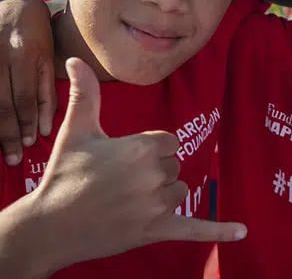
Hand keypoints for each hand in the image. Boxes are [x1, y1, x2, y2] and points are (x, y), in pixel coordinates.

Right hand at [0, 0, 55, 165]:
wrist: (12, 3)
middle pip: (1, 103)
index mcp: (25, 55)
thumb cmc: (36, 33)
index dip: (26, 123)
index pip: (24, 98)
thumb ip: (46, 90)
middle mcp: (0, 56)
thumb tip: (46, 125)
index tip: (28, 144)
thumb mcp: (47, 56)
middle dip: (6, 133)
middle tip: (12, 157)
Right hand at [30, 58, 246, 273]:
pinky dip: (219, 230)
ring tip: (128, 201)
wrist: (49, 226)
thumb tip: (74, 58)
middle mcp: (154, 176)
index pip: (169, 143)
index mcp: (142, 148)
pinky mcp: (155, 231)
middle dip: (152, 174)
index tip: (123, 160)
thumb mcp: (76, 131)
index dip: (149, 151)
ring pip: (180, 193)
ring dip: (162, 196)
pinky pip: (194, 228)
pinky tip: (242, 232)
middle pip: (174, 167)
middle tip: (118, 183)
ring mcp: (156, 206)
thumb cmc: (64, 175)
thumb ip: (85, 94)